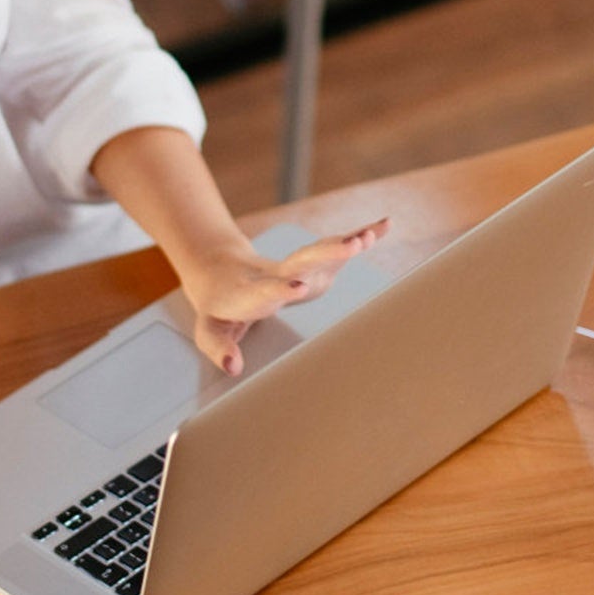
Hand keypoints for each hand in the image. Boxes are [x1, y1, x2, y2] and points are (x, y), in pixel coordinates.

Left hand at [180, 217, 389, 375]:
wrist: (221, 273)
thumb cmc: (219, 307)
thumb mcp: (210, 330)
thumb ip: (219, 348)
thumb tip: (234, 367)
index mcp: (251, 291)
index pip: (266, 289)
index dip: (282, 288)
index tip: (300, 286)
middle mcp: (277, 273)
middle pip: (301, 261)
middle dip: (326, 253)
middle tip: (351, 245)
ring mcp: (296, 265)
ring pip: (321, 251)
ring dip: (344, 244)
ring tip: (368, 237)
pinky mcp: (312, 262)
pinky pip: (337, 247)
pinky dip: (360, 235)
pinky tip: (383, 227)